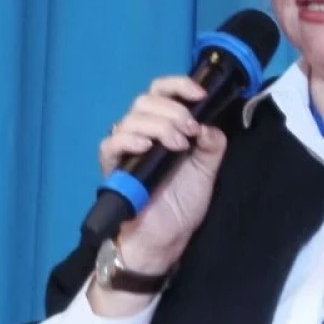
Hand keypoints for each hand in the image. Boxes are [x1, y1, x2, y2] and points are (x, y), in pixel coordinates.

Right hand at [97, 75, 228, 273]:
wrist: (166, 237)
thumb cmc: (182, 202)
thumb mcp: (206, 170)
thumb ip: (211, 145)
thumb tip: (210, 124)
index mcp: (164, 127)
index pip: (161, 92)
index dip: (179, 86)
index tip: (199, 95)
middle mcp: (142, 133)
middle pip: (145, 101)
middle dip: (172, 110)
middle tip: (190, 131)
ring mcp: (126, 149)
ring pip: (131, 118)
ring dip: (158, 125)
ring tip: (178, 144)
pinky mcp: (113, 168)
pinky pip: (111, 143)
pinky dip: (129, 139)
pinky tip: (147, 145)